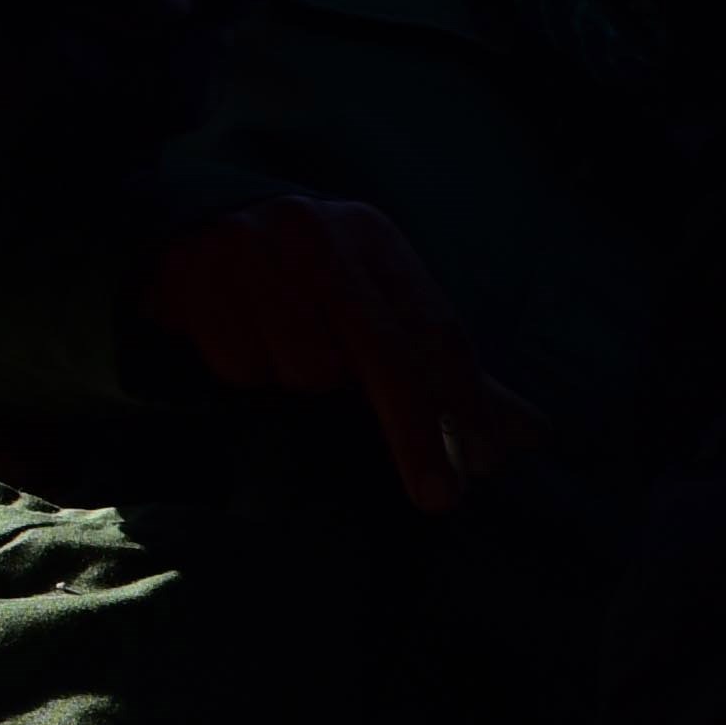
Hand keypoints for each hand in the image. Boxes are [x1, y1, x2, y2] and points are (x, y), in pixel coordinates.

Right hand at [135, 196, 530, 509]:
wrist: (190, 224)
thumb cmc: (306, 281)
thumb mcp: (378, 303)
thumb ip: (448, 371)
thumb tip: (535, 435)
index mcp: (373, 238)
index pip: (437, 328)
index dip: (465, 400)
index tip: (486, 464)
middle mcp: (316, 234)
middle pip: (383, 352)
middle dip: (413, 432)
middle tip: (439, 499)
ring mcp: (251, 249)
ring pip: (306, 369)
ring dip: (298, 377)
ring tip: (280, 341)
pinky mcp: (192, 273)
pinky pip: (241, 367)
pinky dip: (244, 367)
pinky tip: (237, 332)